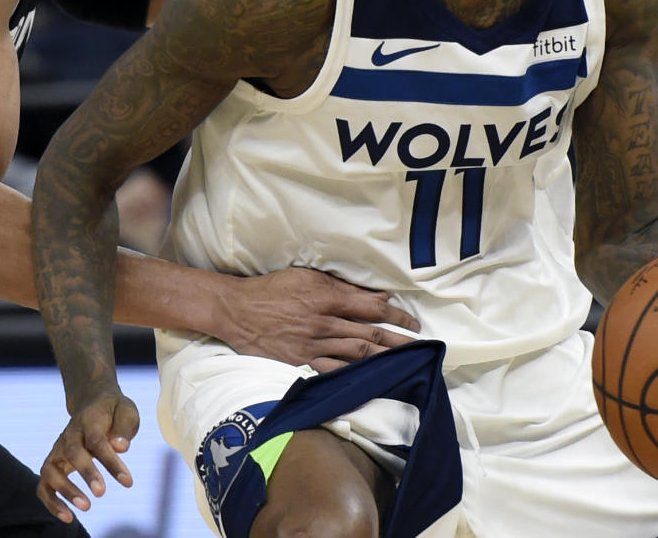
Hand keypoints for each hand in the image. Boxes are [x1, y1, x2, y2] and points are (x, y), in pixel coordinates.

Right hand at [37, 386, 139, 523]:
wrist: (93, 403)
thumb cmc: (113, 411)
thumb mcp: (126, 411)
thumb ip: (124, 427)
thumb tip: (121, 446)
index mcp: (89, 419)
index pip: (97, 440)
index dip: (110, 461)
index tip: (127, 481)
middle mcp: (69, 435)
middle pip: (73, 453)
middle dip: (86, 473)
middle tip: (101, 493)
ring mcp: (57, 450)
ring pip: (51, 470)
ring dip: (66, 490)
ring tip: (86, 507)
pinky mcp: (52, 465)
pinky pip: (44, 486)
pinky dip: (52, 503)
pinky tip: (68, 517)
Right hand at [218, 267, 420, 372]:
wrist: (237, 310)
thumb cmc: (272, 289)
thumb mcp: (306, 277)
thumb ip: (341, 286)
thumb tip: (374, 296)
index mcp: (325, 297)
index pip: (369, 308)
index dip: (394, 315)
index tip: (411, 321)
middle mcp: (322, 323)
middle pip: (369, 335)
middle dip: (398, 341)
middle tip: (420, 346)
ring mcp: (312, 346)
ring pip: (356, 355)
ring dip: (384, 360)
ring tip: (405, 364)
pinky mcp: (300, 363)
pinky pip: (332, 371)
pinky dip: (353, 375)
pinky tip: (370, 380)